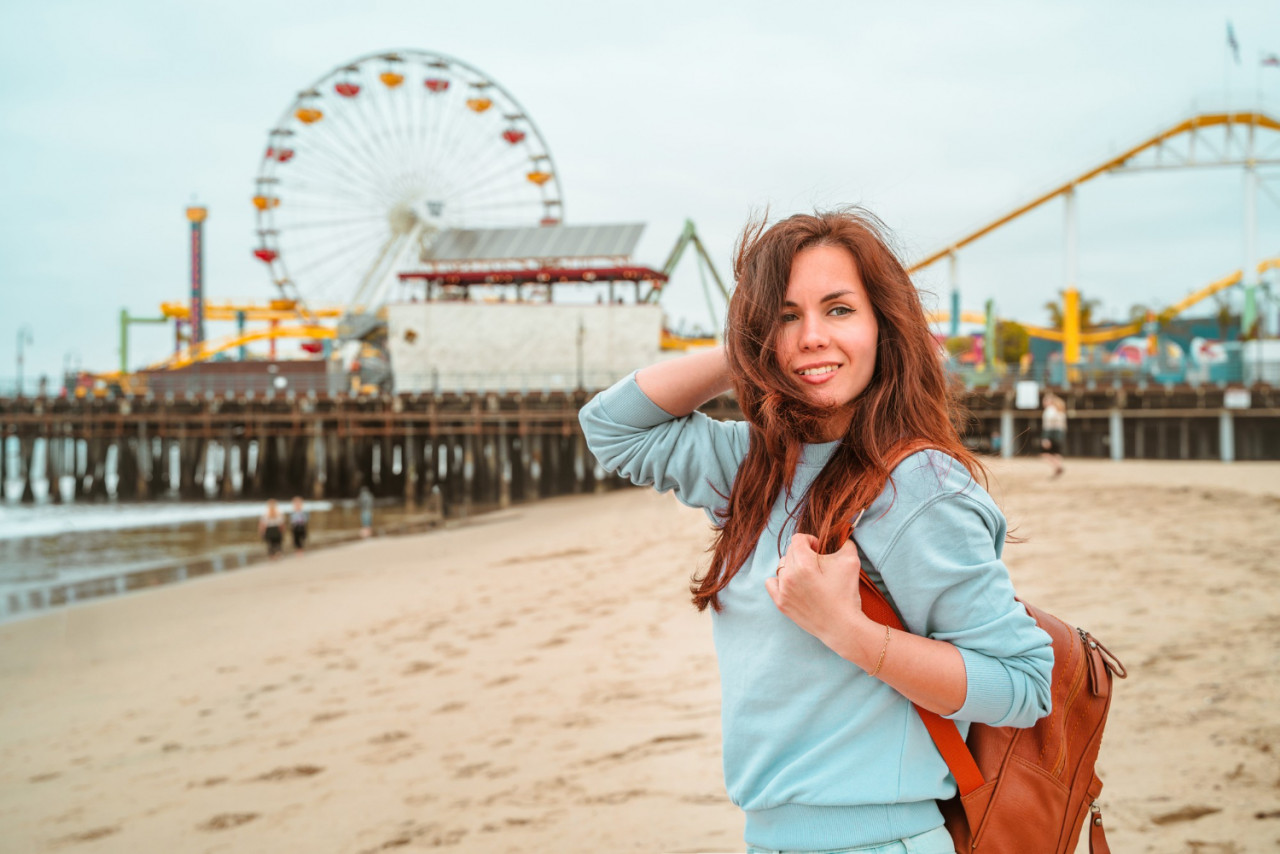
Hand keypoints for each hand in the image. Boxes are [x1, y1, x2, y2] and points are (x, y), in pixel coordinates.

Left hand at [766, 533, 868, 656]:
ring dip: (793, 566)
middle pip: (790, 552)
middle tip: (817, 564)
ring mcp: (783, 590)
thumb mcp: (851, 561)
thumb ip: (845, 541)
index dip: (810, 540)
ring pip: (781, 566)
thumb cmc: (847, 593)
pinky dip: (780, 580)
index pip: (798, 539)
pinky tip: (793, 584)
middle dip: (803, 553)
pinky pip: (771, 583)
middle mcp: (789, 576)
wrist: (843, 626)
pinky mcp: (781, 603)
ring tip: (807, 575)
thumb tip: (841, 534)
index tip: (820, 549)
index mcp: (803, 564)